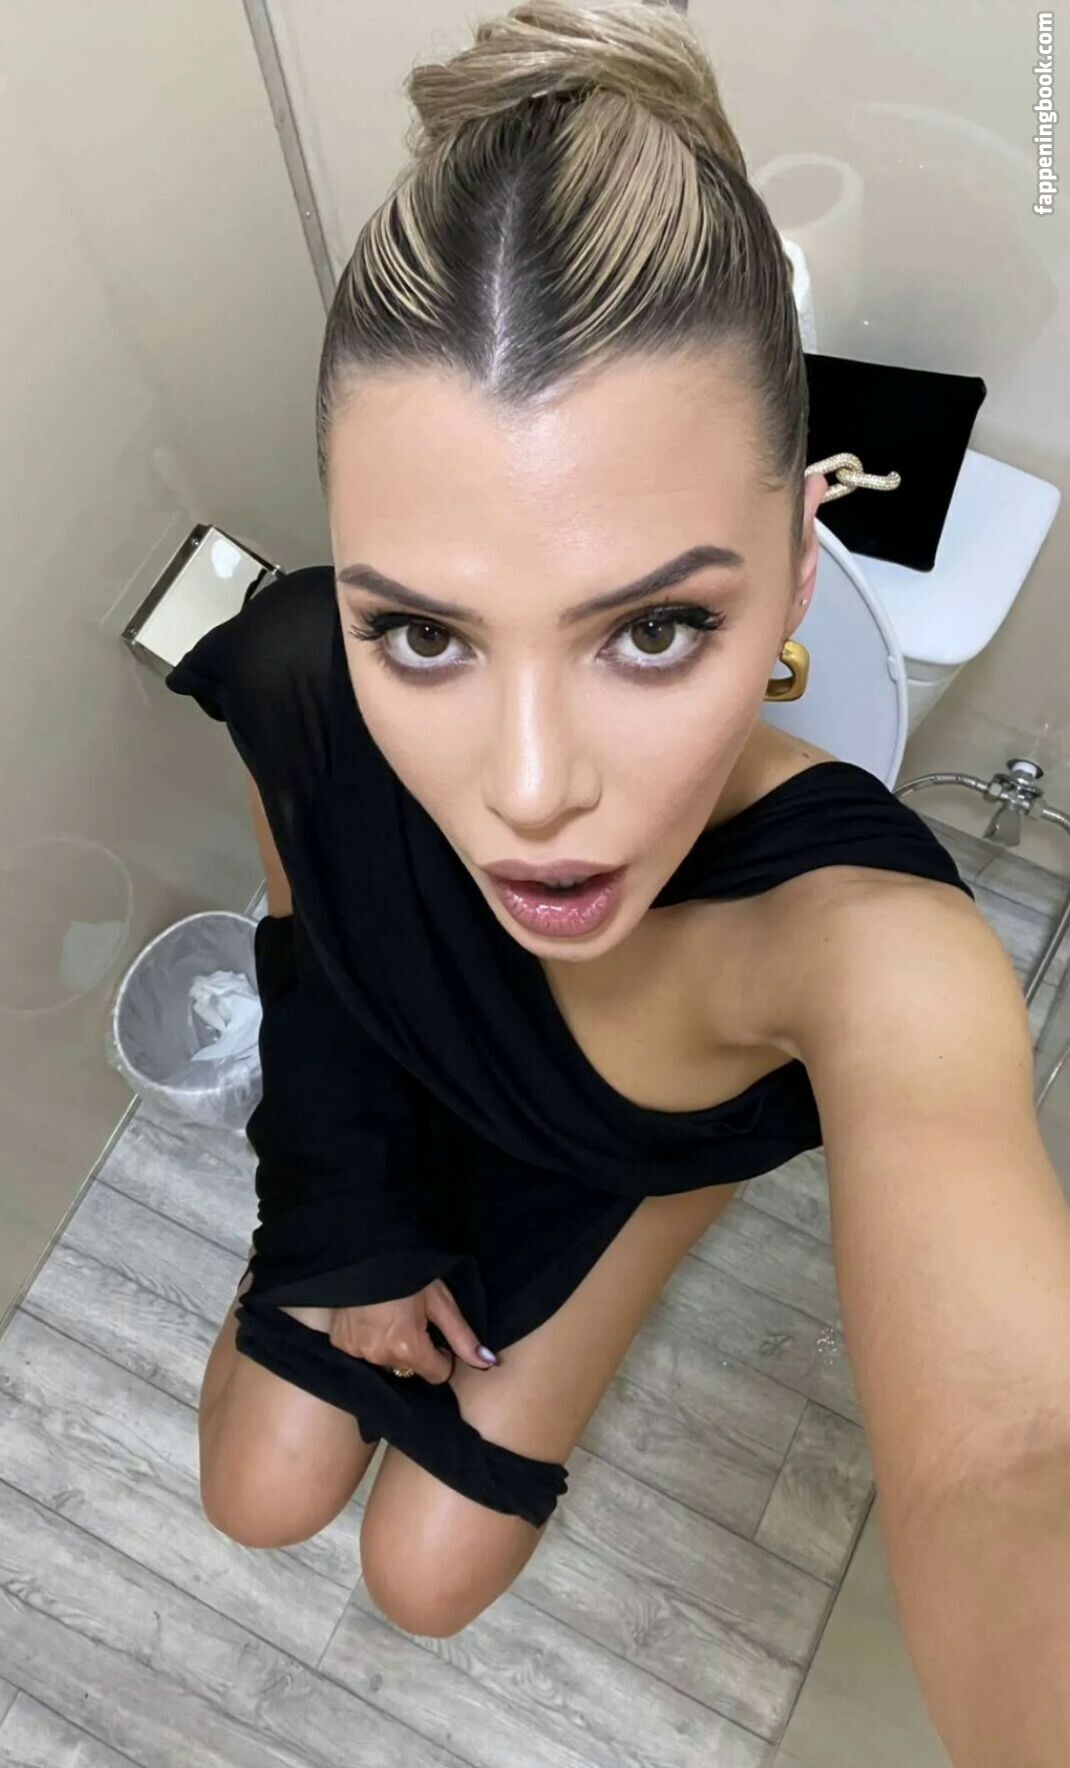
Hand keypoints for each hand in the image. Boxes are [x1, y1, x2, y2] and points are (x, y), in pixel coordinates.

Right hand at [328, 1277, 496, 1383]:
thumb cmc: (407, 1272)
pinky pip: (363, 1353)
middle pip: (410, 1368)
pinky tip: (370, 1319)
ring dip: (391, 1347)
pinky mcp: (341, 1344)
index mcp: (408, 1348)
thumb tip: (487, 1363)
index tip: (436, 1333)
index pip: (437, 1374)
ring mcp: (357, 1352)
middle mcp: (381, 1357)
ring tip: (389, 1316)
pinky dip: (369, 1341)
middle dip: (416, 1350)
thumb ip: (462, 1336)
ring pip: (387, 1362)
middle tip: (411, 1318)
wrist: (364, 1252)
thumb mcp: (440, 1301)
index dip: (442, 1355)